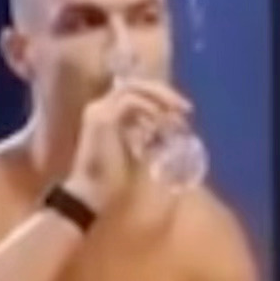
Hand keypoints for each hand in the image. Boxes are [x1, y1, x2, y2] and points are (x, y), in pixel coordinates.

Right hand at [65, 80, 194, 215]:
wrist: (92, 196)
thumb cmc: (113, 180)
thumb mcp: (139, 152)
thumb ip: (150, 136)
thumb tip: (173, 127)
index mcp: (108, 112)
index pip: (137, 91)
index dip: (162, 96)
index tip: (184, 112)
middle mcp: (100, 107)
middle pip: (137, 84)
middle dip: (165, 93)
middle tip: (187, 108)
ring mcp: (98, 110)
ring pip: (133, 88)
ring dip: (160, 98)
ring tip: (177, 115)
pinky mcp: (102, 119)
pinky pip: (129, 102)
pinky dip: (149, 109)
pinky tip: (161, 123)